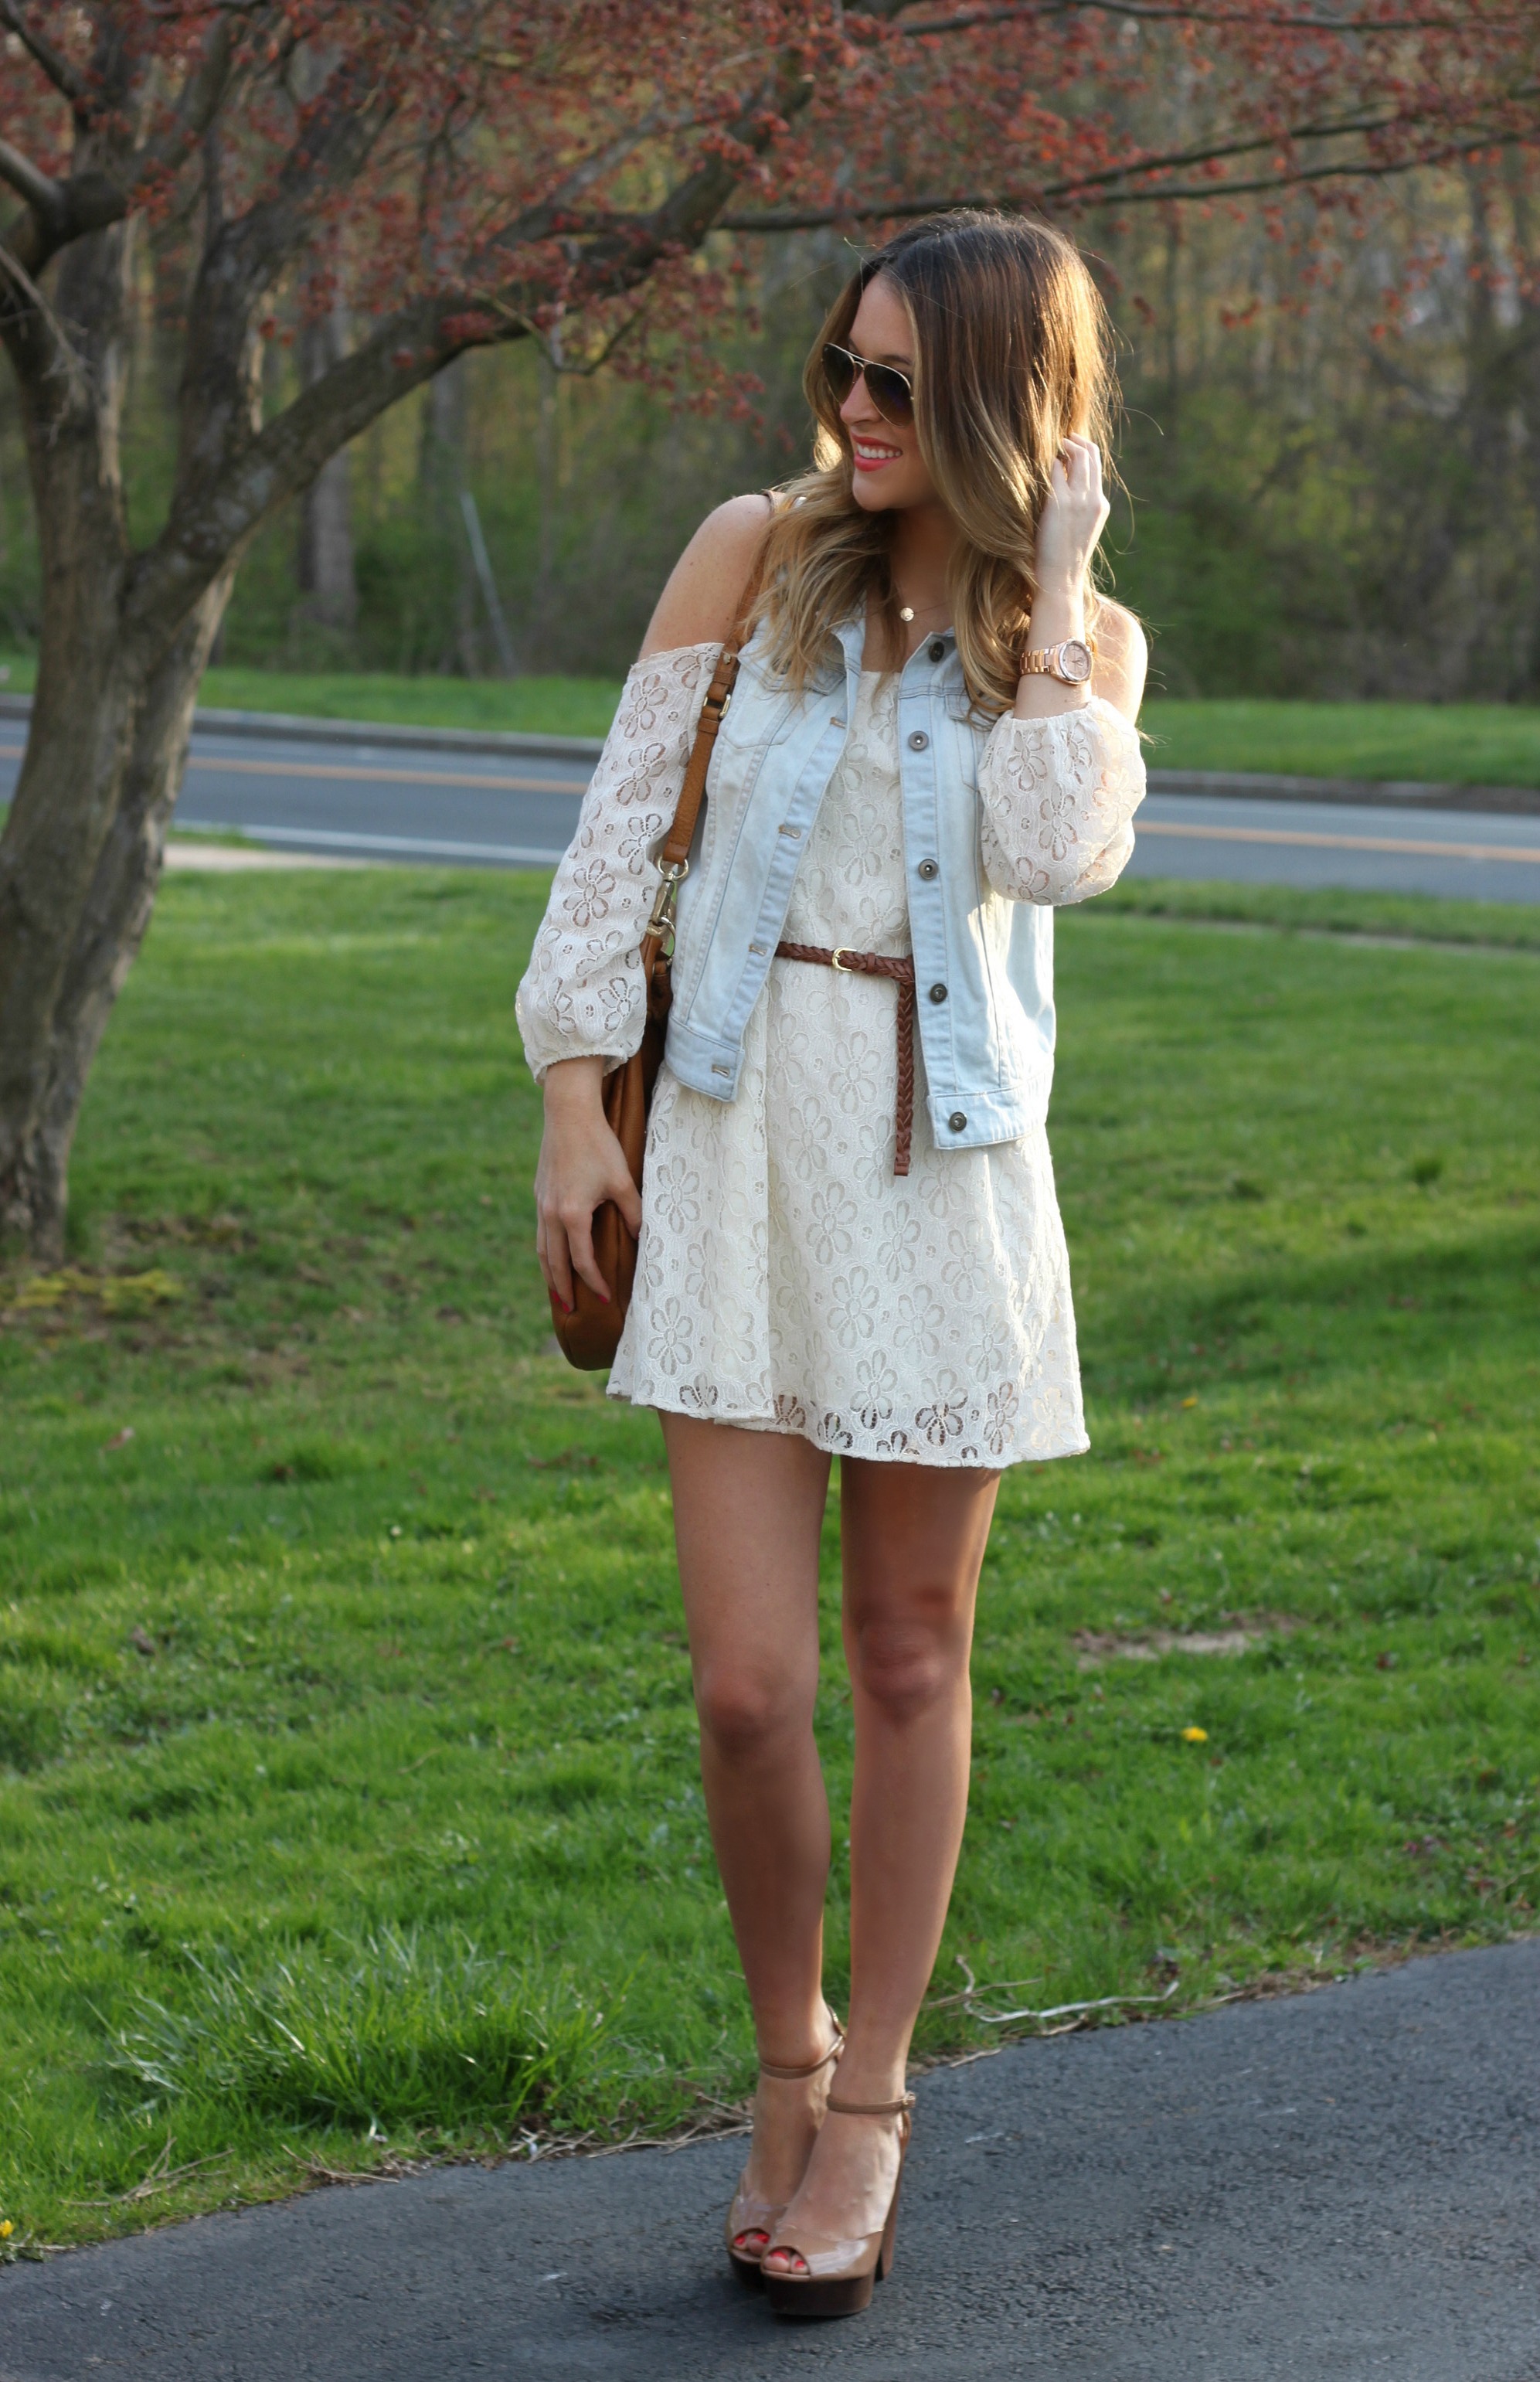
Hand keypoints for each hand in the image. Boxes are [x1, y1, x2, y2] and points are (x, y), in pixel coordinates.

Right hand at [534, 1056, 642, 1312]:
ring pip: (542, 1249)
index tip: (606, 1298)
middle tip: (571, 1310)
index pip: (582, 1261)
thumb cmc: (598, 1145)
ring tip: (557, 1292)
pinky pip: (541, 1232)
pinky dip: (546, 1251)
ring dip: (549, 1274)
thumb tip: (642, 1239)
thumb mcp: (622, 1180)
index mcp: (571, 1215)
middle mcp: (550, 1214)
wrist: (567, 1113)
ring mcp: (541, 1204)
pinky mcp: (539, 1193)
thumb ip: (632, 1213)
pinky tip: (554, 1256)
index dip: (594, 1283)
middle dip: (563, 1289)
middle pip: (554, 1263)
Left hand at [1032, 434, 1109, 597]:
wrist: (1061, 579)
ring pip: (1078, 459)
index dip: (1087, 452)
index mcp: (1100, 506)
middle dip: (1079, 442)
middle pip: (1091, 457)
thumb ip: (1081, 508)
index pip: (1098, 469)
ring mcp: (1077, 501)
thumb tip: (1068, 491)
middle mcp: (1093, 500)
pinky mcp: (1059, 504)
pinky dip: (1052, 463)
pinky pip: (1056, 471)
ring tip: (1056, 444)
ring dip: (1067, 447)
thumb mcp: (1081, 530)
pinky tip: (1045, 462)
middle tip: (1066, 438)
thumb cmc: (1066, 558)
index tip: (1075, 446)